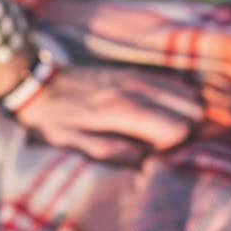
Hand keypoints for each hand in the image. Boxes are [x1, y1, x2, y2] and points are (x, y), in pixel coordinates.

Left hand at [21, 62, 186, 159]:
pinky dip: (178, 99)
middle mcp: (138, 89)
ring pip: (188, 94)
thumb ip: (111, 152)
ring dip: (184, 114)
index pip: (178, 127)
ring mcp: (139, 77)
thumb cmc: (53, 120)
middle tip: (163, 144)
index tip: (156, 155)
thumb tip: (144, 158)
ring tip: (163, 130)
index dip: (174, 146)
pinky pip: (175, 82)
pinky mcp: (136, 72)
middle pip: (192, 109)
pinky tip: (161, 113)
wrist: (38, 84)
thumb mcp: (74, 144)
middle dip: (187, 130)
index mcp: (123, 110)